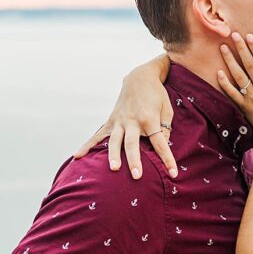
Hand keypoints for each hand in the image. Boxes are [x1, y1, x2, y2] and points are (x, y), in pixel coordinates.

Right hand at [73, 62, 176, 179]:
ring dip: (113, 155)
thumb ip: (165, 128)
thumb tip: (162, 145)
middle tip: (137, 175)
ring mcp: (120, 121)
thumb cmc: (157, 95)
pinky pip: (98, 135)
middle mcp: (133, 121)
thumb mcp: (167, 110)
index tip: (173, 173)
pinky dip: (87, 145)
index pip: (160, 143)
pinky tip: (78, 156)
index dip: (167, 159)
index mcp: (149, 119)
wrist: (140, 77)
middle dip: (135, 160)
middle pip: (133, 144)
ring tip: (113, 169)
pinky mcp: (111, 121)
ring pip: (115, 141)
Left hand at [217, 33, 252, 135]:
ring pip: (238, 76)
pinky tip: (218, 73)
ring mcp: (251, 98)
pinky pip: (232, 93)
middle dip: (241, 49)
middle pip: (249, 65)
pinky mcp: (244, 106)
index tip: (250, 36)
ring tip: (223, 48)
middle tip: (234, 34)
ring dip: (230, 61)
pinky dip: (224, 83)